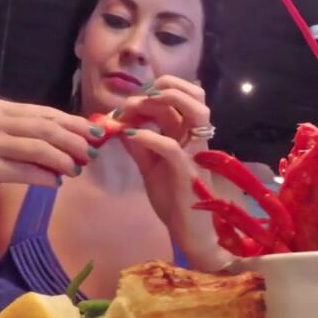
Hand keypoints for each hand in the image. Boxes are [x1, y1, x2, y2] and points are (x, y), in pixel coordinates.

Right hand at [0, 97, 93, 220]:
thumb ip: (30, 135)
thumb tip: (77, 139)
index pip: (44, 112)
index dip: (73, 123)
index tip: (96, 133)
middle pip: (45, 128)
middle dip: (74, 141)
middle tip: (90, 155)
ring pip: (38, 149)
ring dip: (63, 161)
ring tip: (75, 170)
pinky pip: (25, 171)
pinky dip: (45, 177)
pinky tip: (55, 183)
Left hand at [112, 77, 227, 271]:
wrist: (188, 232)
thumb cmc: (174, 200)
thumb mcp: (151, 167)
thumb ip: (139, 146)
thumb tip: (121, 126)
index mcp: (189, 135)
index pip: (183, 97)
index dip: (157, 90)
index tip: (130, 101)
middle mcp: (197, 139)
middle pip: (195, 94)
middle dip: (165, 86)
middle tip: (135, 98)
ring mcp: (196, 153)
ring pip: (196, 111)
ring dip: (166, 100)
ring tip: (138, 106)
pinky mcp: (188, 172)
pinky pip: (171, 146)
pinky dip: (149, 136)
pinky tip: (130, 136)